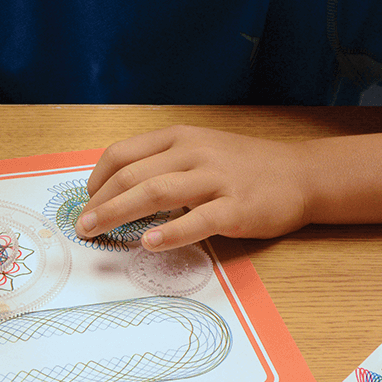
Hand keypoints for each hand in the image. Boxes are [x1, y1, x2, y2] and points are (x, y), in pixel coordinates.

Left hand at [76, 125, 309, 249]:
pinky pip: (198, 220)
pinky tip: (150, 243)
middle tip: (81, 226)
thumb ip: (165, 165)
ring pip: (156, 193)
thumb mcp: (201, 151)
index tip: (85, 202)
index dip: (96, 180)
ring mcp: (216, 179)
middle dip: (99, 202)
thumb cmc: (246, 167)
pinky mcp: (236, 207)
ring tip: (97, 232)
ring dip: (119, 214)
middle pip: (132, 174)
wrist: (301, 174)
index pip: (123, 153)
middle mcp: (194, 153)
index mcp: (180, 138)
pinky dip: (171, 232)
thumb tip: (120, 192)